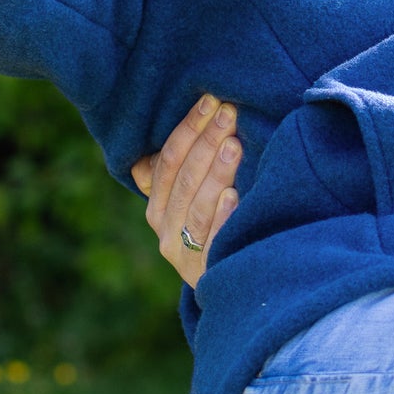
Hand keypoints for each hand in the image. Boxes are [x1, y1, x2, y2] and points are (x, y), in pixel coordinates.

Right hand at [130, 95, 240, 287]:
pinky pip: (213, 241)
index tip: (211, 100)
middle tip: (228, 112)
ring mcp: (184, 254)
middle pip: (183, 179)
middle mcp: (165, 230)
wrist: (229, 293)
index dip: (188, 128)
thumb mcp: (193, 203)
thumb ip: (186, 171)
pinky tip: (235, 196)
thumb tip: (198, 118)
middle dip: (205, 141)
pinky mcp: (207, 272)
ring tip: (234, 145)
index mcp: (158, 206)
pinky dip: (222, 217)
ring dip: (216, 173)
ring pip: (196, 206)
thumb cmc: (215, 232)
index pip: (167, 160)